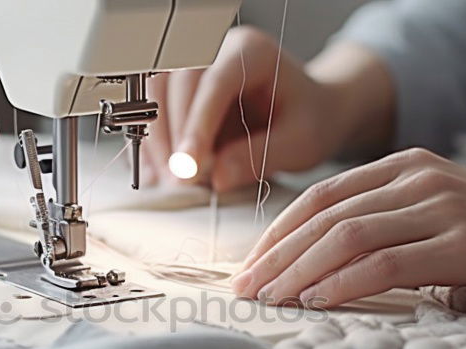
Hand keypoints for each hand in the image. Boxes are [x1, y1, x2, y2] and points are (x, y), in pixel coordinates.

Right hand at [141, 26, 350, 190]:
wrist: (311, 111)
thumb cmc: (310, 120)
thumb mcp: (299, 143)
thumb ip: (260, 157)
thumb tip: (217, 176)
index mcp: (254, 52)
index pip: (216, 83)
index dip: (198, 124)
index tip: (188, 165)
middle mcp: (219, 49)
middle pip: (177, 84)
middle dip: (175, 137)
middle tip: (181, 182)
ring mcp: (197, 65)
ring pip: (157, 94)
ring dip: (158, 140)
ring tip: (173, 180)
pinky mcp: (183, 89)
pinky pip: (154, 110)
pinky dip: (154, 144)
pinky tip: (159, 173)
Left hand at [231, 148, 465, 315]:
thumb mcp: (440, 216)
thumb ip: (389, 224)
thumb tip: (321, 264)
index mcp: (407, 167)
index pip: (322, 196)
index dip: (279, 232)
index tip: (251, 265)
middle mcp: (419, 179)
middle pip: (324, 215)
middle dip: (276, 254)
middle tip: (244, 288)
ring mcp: (441, 208)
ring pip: (347, 236)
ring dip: (298, 270)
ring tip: (270, 299)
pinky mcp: (463, 244)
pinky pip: (385, 262)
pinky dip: (343, 283)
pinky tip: (316, 301)